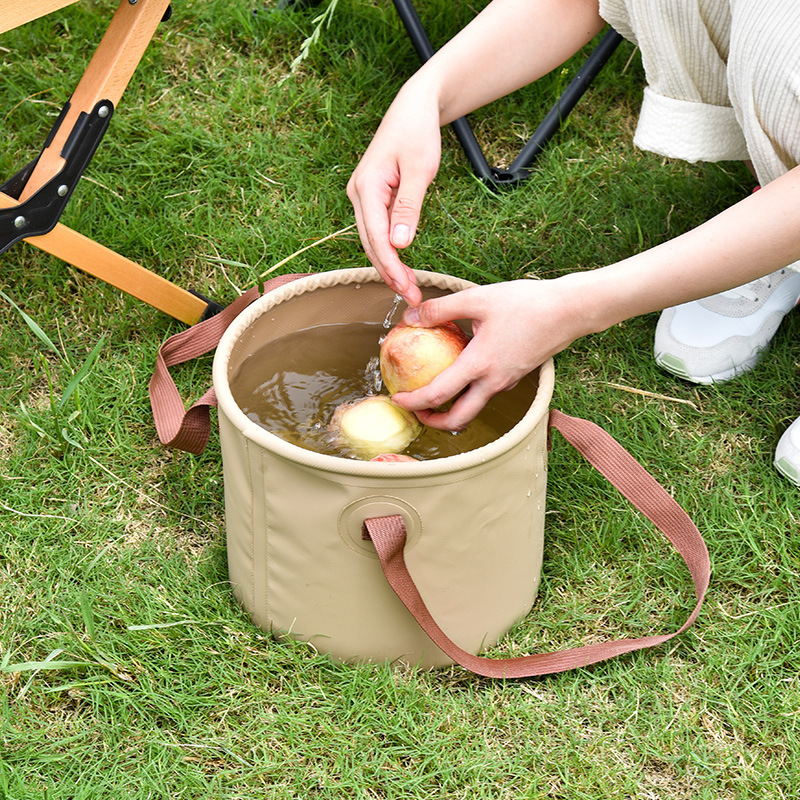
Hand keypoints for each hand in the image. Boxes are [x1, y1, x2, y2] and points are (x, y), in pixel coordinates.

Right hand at [347, 83, 442, 306]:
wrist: (413, 109)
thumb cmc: (417, 133)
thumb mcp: (419, 170)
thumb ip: (409, 208)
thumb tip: (400, 244)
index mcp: (366, 187)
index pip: (377, 237)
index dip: (392, 266)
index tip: (407, 288)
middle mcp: (358, 194)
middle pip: (371, 244)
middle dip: (390, 274)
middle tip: (411, 298)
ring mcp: (363, 197)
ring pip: (373, 241)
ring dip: (390, 266)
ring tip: (409, 289)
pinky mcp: (372, 198)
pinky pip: (378, 231)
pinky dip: (390, 251)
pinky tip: (402, 267)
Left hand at [389, 278, 587, 429]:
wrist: (571, 310)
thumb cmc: (526, 302)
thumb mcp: (477, 299)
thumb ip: (440, 309)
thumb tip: (410, 316)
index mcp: (480, 365)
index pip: (439, 394)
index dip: (414, 402)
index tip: (397, 400)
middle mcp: (494, 382)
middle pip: (459, 419)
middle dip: (434, 422)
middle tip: (416, 413)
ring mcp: (508, 382)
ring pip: (475, 408)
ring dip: (452, 409)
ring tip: (434, 395)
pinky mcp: (517, 376)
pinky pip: (489, 392)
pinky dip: (470, 392)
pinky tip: (463, 372)